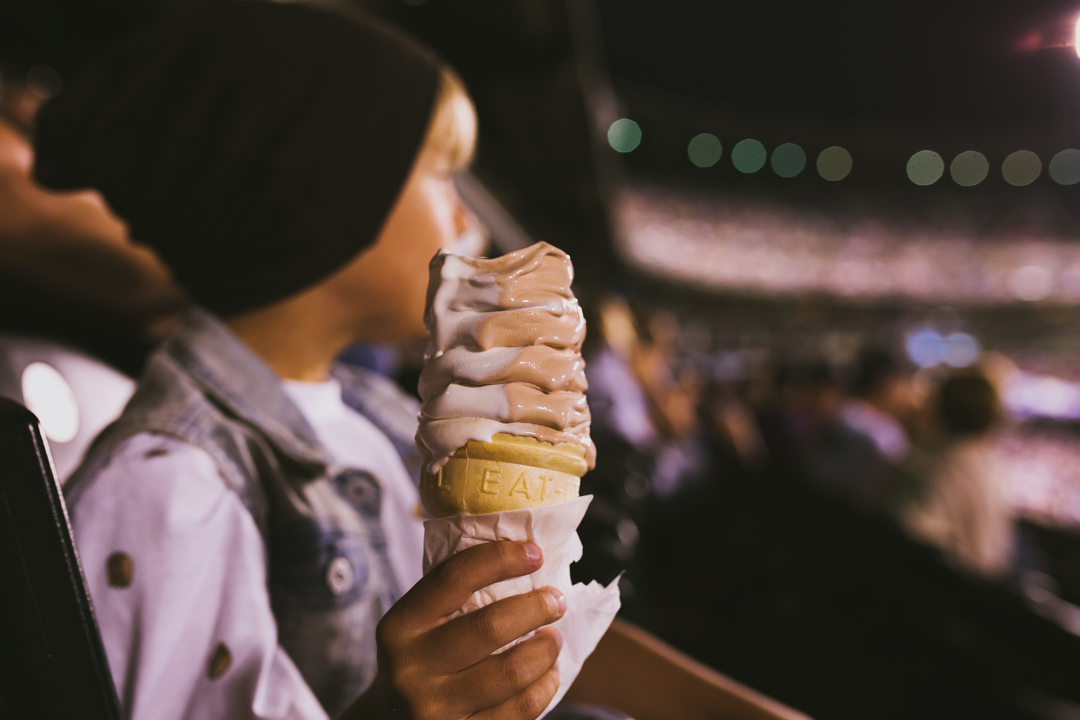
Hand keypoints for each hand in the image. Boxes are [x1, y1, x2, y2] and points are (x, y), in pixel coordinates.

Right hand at [349, 541, 565, 719]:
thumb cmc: (420, 661)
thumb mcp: (418, 626)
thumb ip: (454, 597)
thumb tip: (524, 556)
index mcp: (400, 626)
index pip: (454, 578)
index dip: (500, 559)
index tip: (534, 554)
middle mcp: (411, 669)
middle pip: (491, 626)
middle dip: (536, 607)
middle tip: (555, 600)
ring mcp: (434, 709)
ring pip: (512, 671)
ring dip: (545, 649)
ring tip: (553, 638)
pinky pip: (520, 710)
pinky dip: (544, 687)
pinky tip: (548, 674)